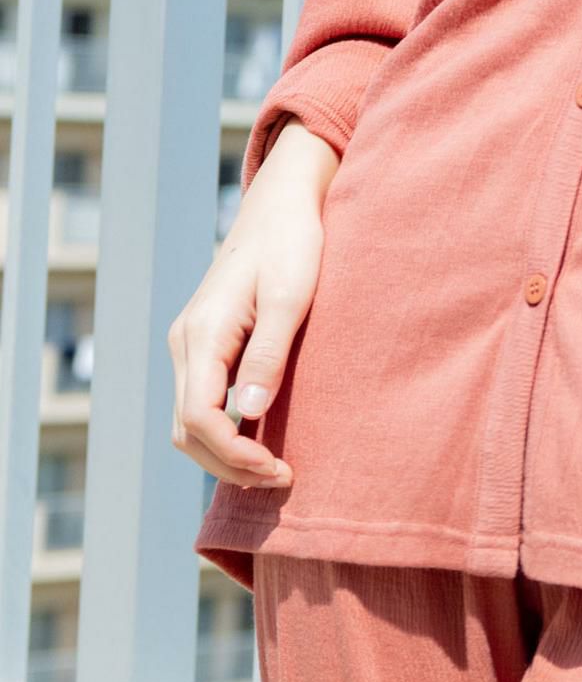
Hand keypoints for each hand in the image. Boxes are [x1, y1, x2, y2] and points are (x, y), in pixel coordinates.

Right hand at [167, 130, 334, 490]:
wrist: (285, 202)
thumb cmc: (295, 242)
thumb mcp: (292, 297)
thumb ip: (269, 354)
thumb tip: (250, 415)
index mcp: (203, 333)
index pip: (199, 418)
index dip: (234, 455)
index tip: (279, 469)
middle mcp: (186, 342)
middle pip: (187, 429)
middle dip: (229, 464)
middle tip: (282, 479)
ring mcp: (192, 342)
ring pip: (189, 419)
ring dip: (224, 452)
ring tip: (272, 469)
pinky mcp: (207, 341)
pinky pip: (201, 399)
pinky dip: (223, 430)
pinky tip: (260, 439)